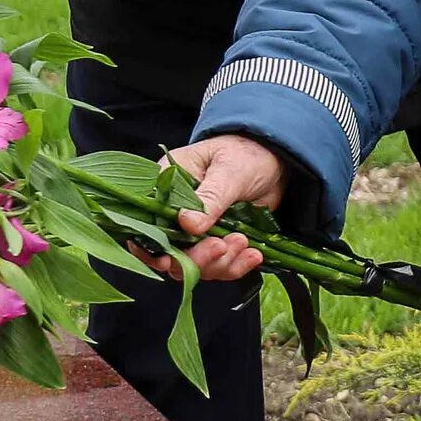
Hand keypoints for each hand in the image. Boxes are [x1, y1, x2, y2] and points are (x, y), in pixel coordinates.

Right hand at [166, 134, 286, 279]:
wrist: (273, 162)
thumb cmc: (245, 154)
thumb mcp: (228, 172)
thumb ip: (209, 199)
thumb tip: (187, 224)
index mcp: (167, 186)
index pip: (147, 221)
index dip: (152, 245)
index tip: (167, 260)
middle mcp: (175, 213)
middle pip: (171, 251)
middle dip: (196, 258)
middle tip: (221, 246)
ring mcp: (196, 231)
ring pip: (195, 264)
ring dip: (221, 262)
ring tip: (243, 242)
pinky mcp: (216, 242)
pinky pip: (219, 266)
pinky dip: (236, 266)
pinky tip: (252, 255)